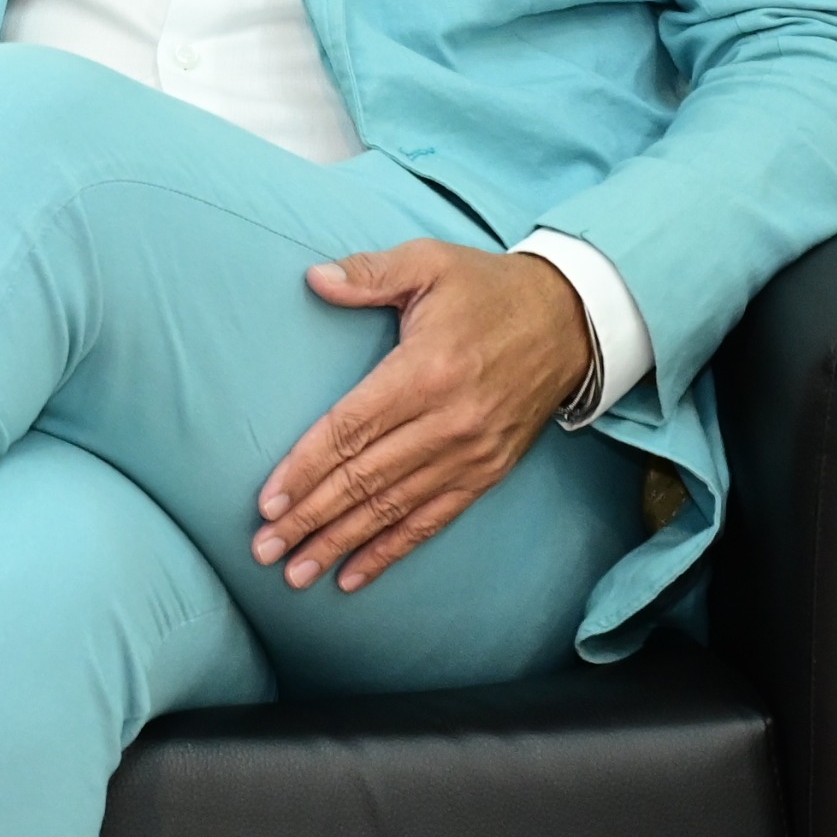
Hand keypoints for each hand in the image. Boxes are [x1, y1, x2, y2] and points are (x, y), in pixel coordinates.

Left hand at [254, 240, 594, 593]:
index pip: (350, 430)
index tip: (267, 501)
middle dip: (310, 519)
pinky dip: (393, 550)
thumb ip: (370, 272)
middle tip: (264, 550)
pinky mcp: (488, 472)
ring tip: (297, 574)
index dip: (305, 468)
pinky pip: (433, 520)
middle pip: (365, 479)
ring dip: (342, 543)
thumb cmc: (488, 289)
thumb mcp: (430, 262)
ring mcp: (471, 454)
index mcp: (425, 371)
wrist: (572, 320)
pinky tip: (354, 575)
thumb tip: (315, 277)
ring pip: (394, 509)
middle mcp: (448, 422)